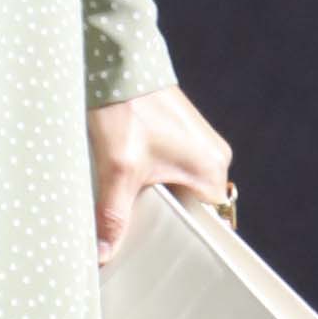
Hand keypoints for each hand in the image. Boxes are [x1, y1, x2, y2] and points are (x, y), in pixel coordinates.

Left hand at [90, 82, 234, 266]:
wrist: (118, 64)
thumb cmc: (126, 110)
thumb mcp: (117, 170)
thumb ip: (113, 216)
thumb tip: (103, 254)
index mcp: (211, 169)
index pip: (207, 223)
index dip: (182, 236)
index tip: (159, 247)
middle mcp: (214, 157)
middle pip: (192, 207)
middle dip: (166, 217)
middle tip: (138, 227)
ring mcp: (200, 144)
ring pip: (182, 188)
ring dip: (159, 196)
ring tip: (132, 198)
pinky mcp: (184, 134)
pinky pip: (175, 169)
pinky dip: (156, 177)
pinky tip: (132, 176)